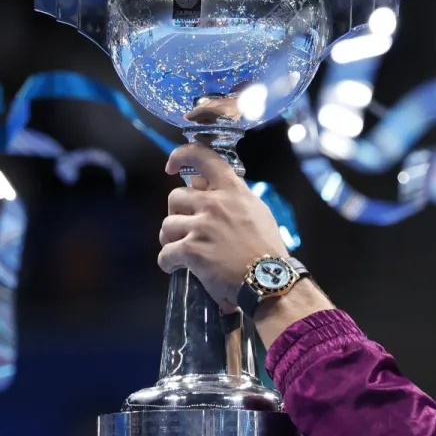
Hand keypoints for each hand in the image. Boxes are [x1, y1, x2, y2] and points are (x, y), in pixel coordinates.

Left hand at [158, 142, 291, 309]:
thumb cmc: (267, 250)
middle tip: (185, 229)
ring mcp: (201, 226)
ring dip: (170, 240)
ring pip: (167, 226)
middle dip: (176, 214)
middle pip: (175, 197)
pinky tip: (176, 268)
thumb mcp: (256, 212)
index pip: (204, 157)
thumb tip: (207, 189)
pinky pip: (166, 254)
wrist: (269, 279)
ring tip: (180, 252)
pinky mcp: (192, 250)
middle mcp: (215, 203)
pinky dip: (168, 263)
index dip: (182, 156)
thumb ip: (233, 199)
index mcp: (233, 191)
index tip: (171, 166)